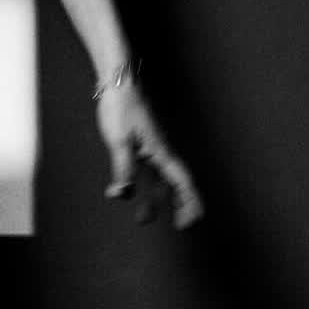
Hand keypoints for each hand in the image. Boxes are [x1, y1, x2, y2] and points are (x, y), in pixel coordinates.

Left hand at [95, 77, 203, 227]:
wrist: (118, 83)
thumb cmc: (121, 109)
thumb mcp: (119, 142)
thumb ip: (123, 170)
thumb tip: (124, 195)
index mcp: (160, 152)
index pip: (182, 183)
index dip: (189, 203)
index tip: (190, 222)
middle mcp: (160, 152)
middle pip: (173, 184)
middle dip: (174, 205)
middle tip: (172, 225)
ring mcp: (151, 147)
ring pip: (160, 179)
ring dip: (154, 198)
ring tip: (142, 217)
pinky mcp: (140, 143)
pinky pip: (147, 170)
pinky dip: (142, 183)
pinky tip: (127, 189)